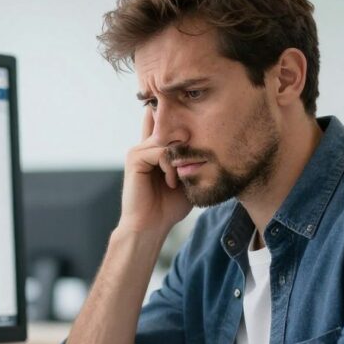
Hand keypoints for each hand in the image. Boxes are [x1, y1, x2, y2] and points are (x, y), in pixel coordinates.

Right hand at [118, 108, 191, 234]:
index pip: (165, 121)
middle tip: (192, 164)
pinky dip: (170, 166)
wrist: (151, 226)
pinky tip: (171, 182)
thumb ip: (192, 159)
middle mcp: (145, 146)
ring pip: (168, 138)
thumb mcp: (187, 179)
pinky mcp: (135, 158)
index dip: (179, 118)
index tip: (199, 126)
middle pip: (170, 124)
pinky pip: (160, 151)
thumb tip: (209, 141)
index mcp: (156, 150)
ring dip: (179, 158)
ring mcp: (138, 151)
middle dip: (187, 141)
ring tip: (178, 179)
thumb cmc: (169, 207)